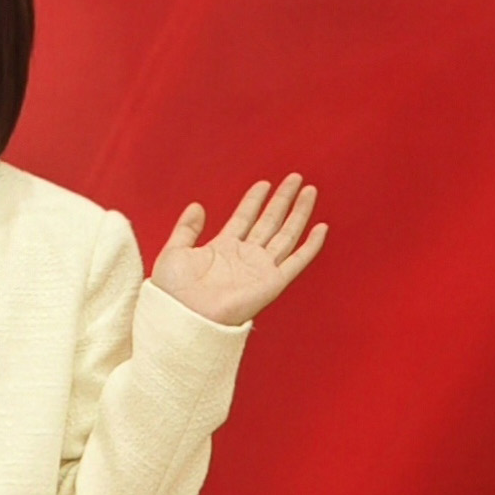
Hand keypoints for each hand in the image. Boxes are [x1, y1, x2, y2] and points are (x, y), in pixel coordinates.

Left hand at [153, 175, 324, 326]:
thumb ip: (186, 228)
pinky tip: (321, 227)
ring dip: (299, 212)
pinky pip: (296, 261)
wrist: (182, 316)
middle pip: (270, 222)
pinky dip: (310, 245)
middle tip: (295, 178)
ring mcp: (260, 269)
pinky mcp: (272, 282)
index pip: (244, 218)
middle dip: (283, 199)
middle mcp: (245, 257)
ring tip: (309, 191)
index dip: (254, 200)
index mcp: (222, 249)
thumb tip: (197, 205)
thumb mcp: (174, 251)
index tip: (264, 183)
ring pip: (286, 234)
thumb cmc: (173, 292)